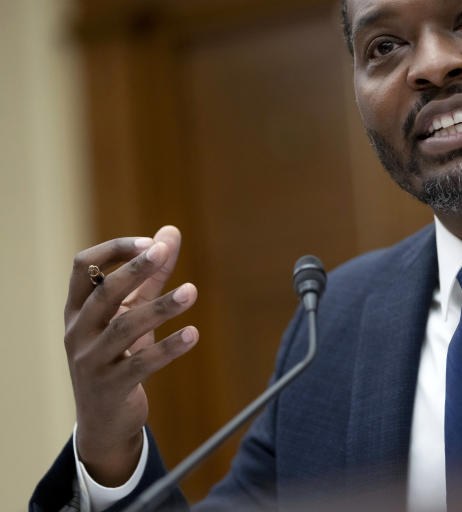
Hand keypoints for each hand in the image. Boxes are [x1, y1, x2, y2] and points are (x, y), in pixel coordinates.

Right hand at [64, 225, 198, 485]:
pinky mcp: (112, 387)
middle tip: (162, 251)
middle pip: (103, 293)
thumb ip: (152, 275)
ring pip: (124, 327)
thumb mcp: (131, 313)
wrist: (104, 421)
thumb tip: (171, 232)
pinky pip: (141, 364)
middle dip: (133, 270)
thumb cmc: (118, 355)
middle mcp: (78, 331)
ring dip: (161, 307)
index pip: (82, 266)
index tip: (151, 243)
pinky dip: (168, 348)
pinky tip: (193, 334)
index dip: (115, 250)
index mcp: (78, 309)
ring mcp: (92, 361)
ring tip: (192, 291)